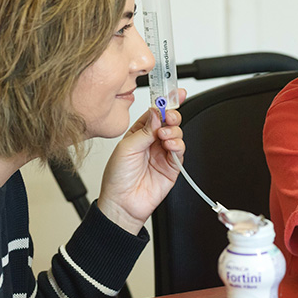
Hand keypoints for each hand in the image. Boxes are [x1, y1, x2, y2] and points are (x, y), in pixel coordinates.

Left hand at [97, 90, 186, 233]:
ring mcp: (162, 153)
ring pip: (176, 134)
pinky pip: (180, 151)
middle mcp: (151, 141)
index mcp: (138, 133)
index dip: (164, 103)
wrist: (122, 204)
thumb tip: (156, 114)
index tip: (173, 93)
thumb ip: (144, 131)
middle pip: (168, 122)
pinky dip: (178, 145)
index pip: (154, 113)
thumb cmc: (117, 178)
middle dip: (172, 115)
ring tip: (164, 136)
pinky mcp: (172, 166)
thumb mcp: (126, 148)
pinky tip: (170, 145)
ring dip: (174, 131)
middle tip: (169, 116)